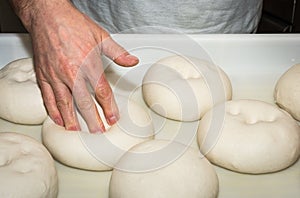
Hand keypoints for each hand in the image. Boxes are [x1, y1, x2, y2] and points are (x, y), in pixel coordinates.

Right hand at [11, 0, 138, 131]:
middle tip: (98, 132)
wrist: (48, 16)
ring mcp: (56, 75)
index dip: (108, 108)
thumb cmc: (73, 24)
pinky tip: (58, 119)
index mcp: (89, 64)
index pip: (102, 92)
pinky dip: (53, 110)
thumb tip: (132, 61)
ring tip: (78, 131)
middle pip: (84, 103)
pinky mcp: (43, 75)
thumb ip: (118, 53)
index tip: (112, 119)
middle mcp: (72, 72)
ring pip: (65, 104)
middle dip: (92, 120)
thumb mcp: (101, 37)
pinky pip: (48, 97)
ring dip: (72, 120)